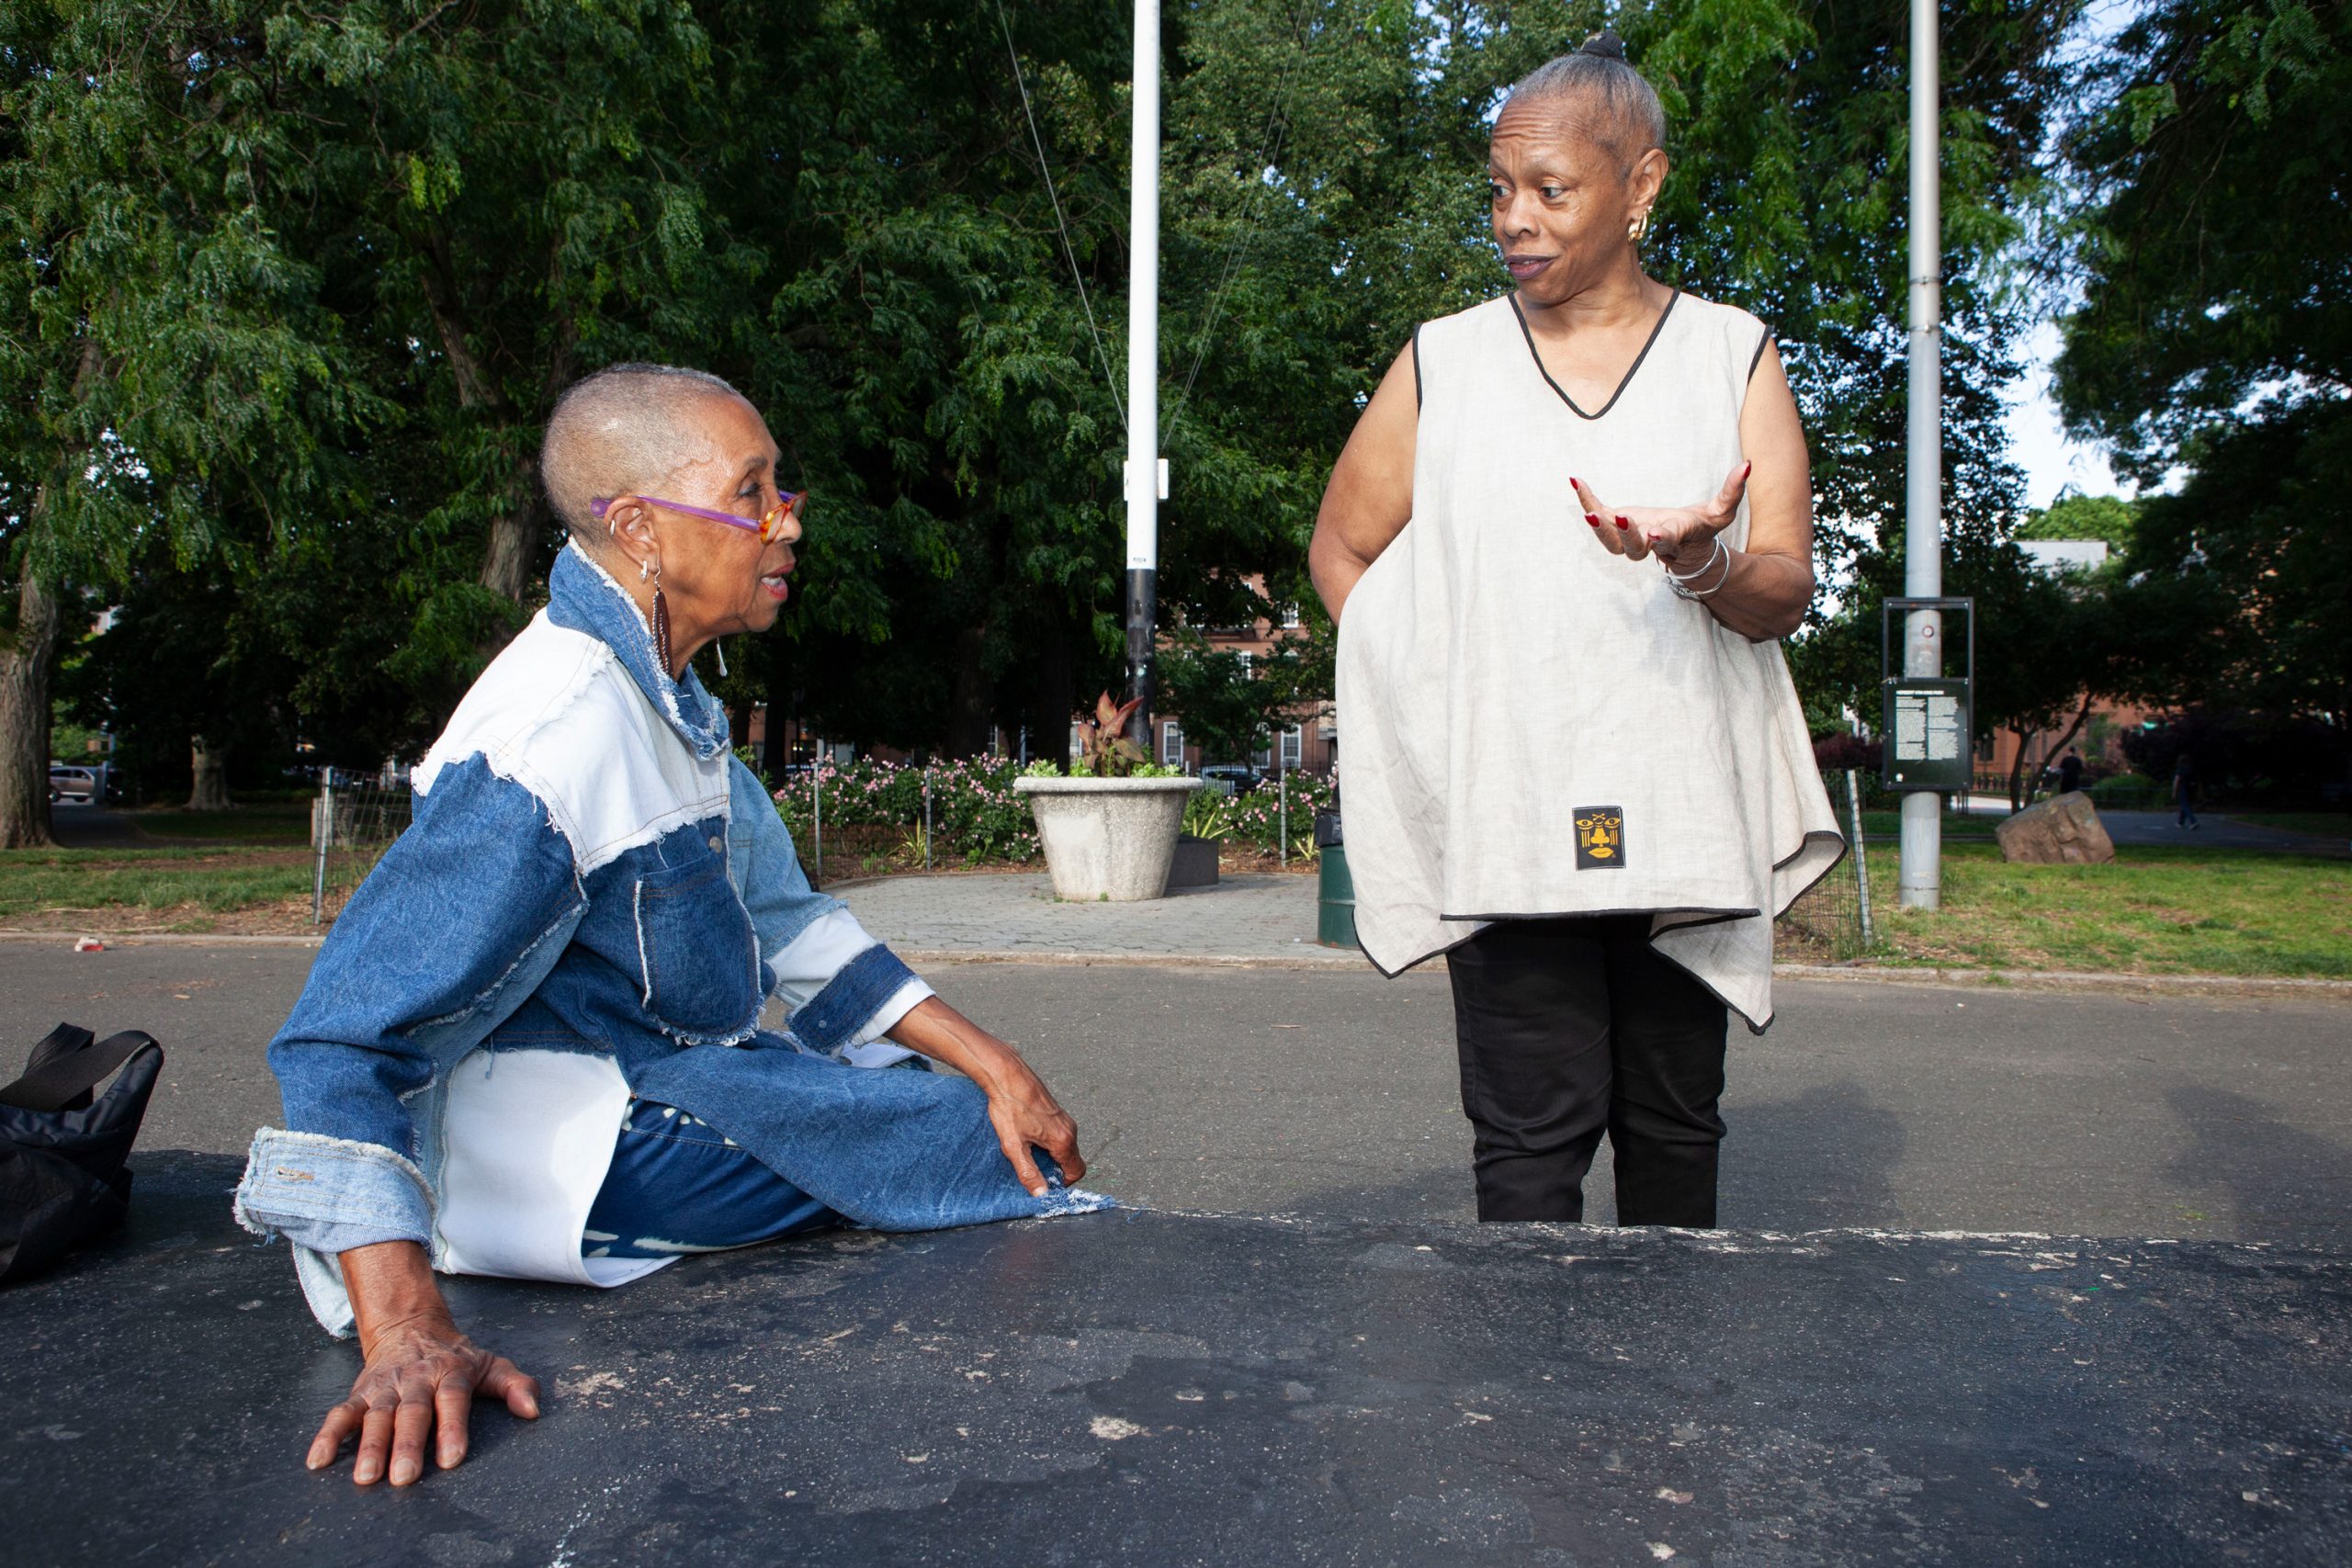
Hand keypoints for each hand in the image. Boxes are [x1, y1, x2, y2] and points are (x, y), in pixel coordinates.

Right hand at [306, 1304, 539, 1484]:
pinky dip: (329, 1434)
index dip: (453, 1428)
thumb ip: (514, 1385)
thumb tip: (533, 1410)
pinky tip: (318, 1460)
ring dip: (369, 1446)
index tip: (451, 1459)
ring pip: (376, 1415)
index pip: (453, 1400)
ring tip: (365, 1477)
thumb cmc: (456, 1357)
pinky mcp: (360, 1393)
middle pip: (412, 1412)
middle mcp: (416, 1380)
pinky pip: (342, 1413)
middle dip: (408, 1445)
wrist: (410, 1327)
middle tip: (404, 1477)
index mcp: (450, 1372)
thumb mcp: (490, 1364)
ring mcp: (386, 1387)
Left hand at [886, 996, 1087, 1196]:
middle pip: (1071, 1160)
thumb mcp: (1014, 1146)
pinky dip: (1046, 1142)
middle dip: (1054, 1169)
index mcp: (1063, 1140)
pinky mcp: (1056, 1111)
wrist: (1006, 1074)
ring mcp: (1064, 1117)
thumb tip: (1041, 1194)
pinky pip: (1058, 1134)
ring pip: (1064, 1146)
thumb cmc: (1009, 1107)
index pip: (1077, 1172)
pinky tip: (1025, 1135)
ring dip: (1049, 1155)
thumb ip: (1028, 1172)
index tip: (1045, 1183)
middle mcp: (1069, 1128)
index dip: (1063, 1183)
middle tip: (1031, 1168)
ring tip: (1025, 1150)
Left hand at [1571, 462, 1750, 570]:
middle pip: (1633, 548)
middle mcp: (1649, 543)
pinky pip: (1599, 515)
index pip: (1666, 541)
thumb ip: (1733, 491)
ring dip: (1598, 526)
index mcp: (1674, 539)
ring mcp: (1630, 537)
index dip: (1660, 538)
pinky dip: (1587, 500)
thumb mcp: (1722, 511)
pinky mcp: (1617, 524)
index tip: (1655, 534)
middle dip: (1625, 535)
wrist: (1683, 548)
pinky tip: (1576, 481)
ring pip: (1611, 541)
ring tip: (1586, 509)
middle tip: (1619, 518)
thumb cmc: (1702, 528)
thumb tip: (1748, 464)